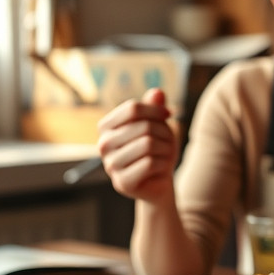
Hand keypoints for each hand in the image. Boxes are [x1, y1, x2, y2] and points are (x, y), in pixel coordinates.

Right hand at [96, 88, 176, 202]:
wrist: (158, 182)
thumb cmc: (156, 149)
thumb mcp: (157, 124)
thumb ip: (155, 107)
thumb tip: (158, 92)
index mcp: (106, 127)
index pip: (133, 108)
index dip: (156, 110)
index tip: (168, 115)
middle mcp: (103, 144)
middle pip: (143, 127)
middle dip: (164, 132)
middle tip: (169, 142)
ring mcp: (110, 165)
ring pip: (148, 144)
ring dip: (166, 148)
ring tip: (166, 154)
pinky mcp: (122, 182)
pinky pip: (150, 163)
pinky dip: (164, 164)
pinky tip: (161, 169)